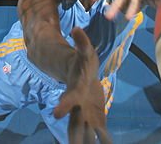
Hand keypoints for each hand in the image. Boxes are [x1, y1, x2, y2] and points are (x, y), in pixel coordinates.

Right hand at [53, 28, 111, 143]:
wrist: (83, 80)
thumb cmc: (83, 65)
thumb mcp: (85, 52)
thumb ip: (81, 42)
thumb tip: (76, 29)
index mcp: (75, 92)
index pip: (68, 99)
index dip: (63, 105)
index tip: (56, 113)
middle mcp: (78, 108)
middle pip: (74, 124)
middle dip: (74, 136)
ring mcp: (85, 116)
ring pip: (84, 134)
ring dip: (87, 142)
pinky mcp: (96, 121)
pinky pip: (99, 135)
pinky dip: (103, 141)